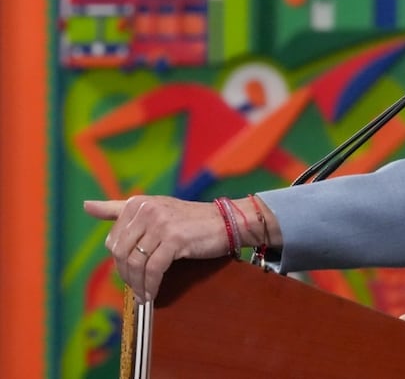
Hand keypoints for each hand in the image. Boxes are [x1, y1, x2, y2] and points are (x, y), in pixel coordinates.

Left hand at [83, 196, 229, 302]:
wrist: (226, 222)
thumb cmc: (190, 220)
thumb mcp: (154, 209)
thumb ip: (118, 208)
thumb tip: (86, 206)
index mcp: (139, 203)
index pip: (113, 240)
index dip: (119, 262)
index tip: (129, 274)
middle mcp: (147, 209)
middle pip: (122, 253)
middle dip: (126, 275)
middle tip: (137, 288)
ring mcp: (161, 223)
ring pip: (136, 263)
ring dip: (137, 284)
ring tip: (143, 293)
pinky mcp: (175, 238)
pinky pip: (154, 269)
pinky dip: (150, 285)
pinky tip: (152, 293)